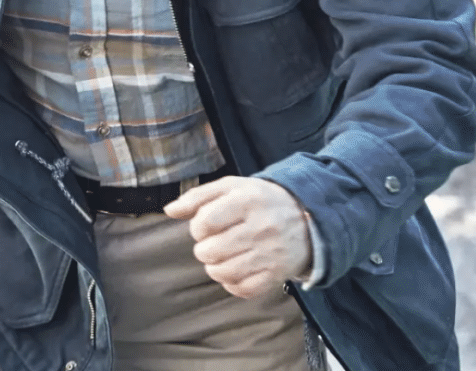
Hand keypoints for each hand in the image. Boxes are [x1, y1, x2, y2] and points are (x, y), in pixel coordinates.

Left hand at [164, 176, 311, 298]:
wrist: (305, 217)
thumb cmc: (258, 200)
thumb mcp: (230, 187)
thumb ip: (197, 196)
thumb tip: (169, 210)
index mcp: (246, 200)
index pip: (205, 222)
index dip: (197, 228)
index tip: (204, 227)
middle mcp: (260, 227)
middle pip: (211, 250)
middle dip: (204, 249)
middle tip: (213, 242)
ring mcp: (270, 254)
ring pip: (224, 272)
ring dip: (214, 267)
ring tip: (220, 256)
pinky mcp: (276, 275)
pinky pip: (242, 289)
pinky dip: (231, 283)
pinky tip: (234, 270)